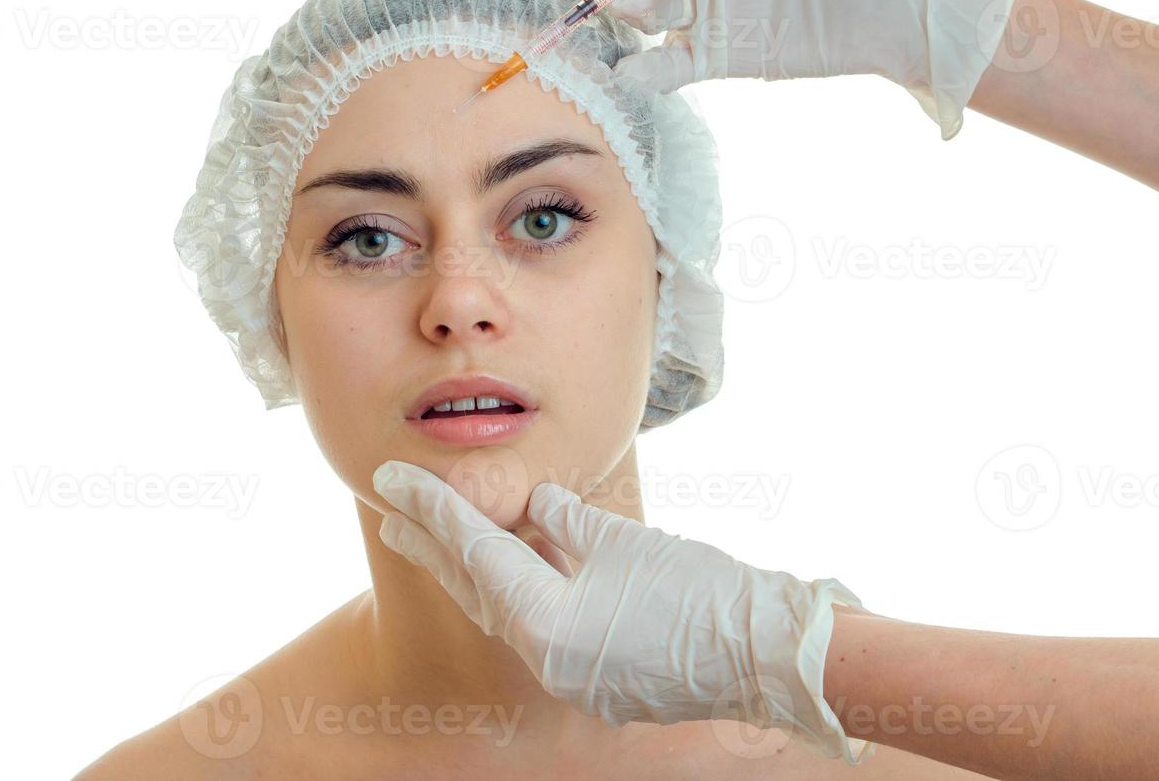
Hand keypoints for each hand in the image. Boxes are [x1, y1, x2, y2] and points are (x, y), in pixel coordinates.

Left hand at [371, 459, 874, 763]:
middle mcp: (548, 659)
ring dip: (470, 570)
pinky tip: (508, 565)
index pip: (477, 553)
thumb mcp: (626, 544)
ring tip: (429, 536)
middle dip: (433, 546)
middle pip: (476, 591)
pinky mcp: (596, 679)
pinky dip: (520, 589)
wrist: (769, 656)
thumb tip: (535, 504)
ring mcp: (572, 676)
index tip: (393, 479)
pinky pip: (541, 626)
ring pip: (506, 611)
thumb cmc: (703, 593)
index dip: (433, 510)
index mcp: (549, 624)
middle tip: (390, 509)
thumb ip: (567, 523)